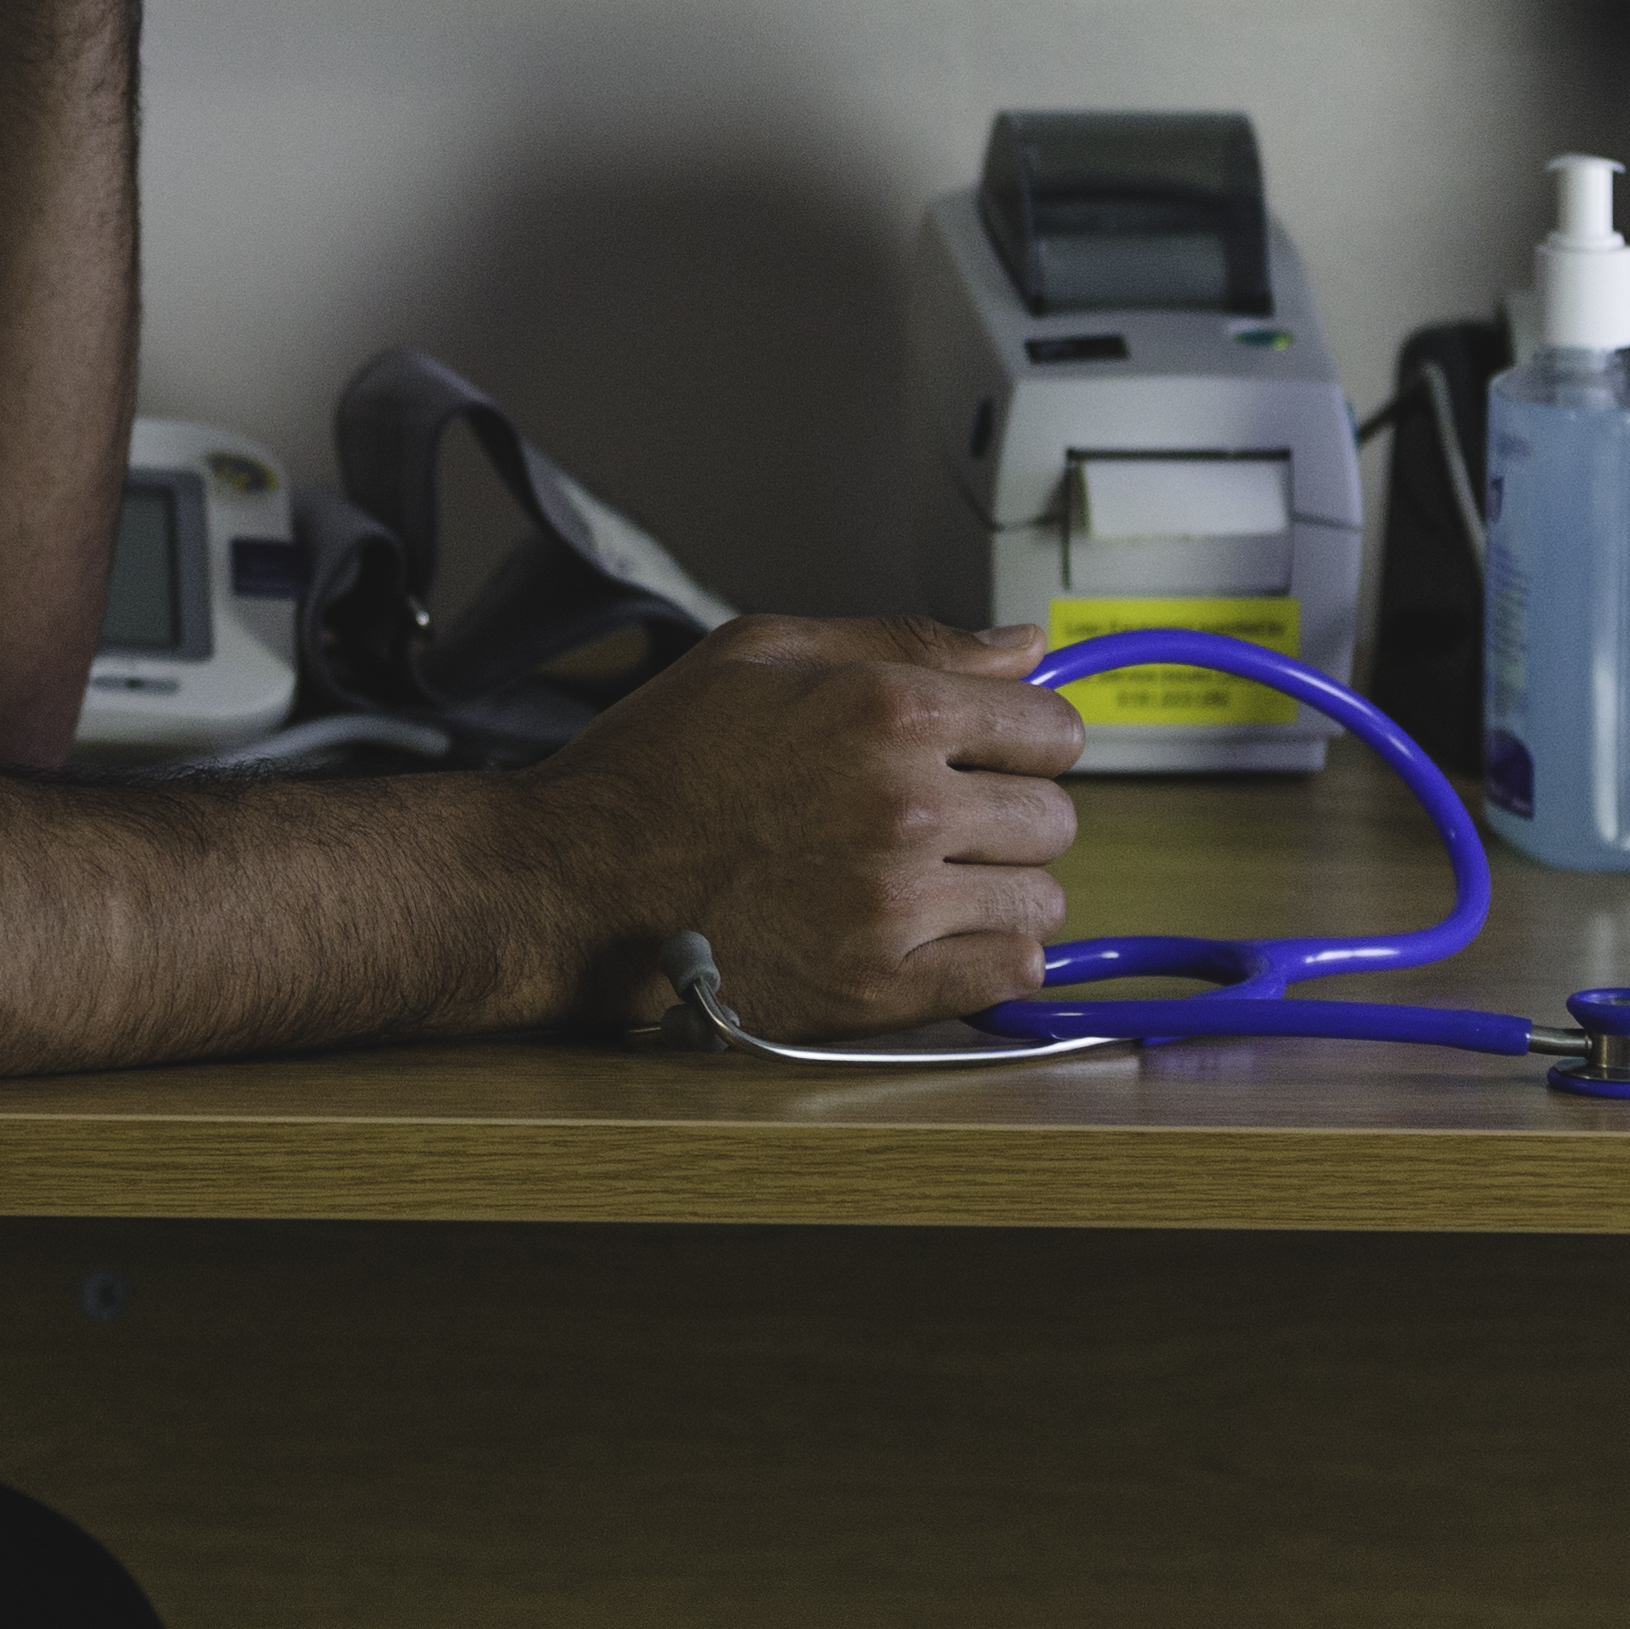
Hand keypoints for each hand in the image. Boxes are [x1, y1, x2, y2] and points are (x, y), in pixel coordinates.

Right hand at [523, 618, 1083, 1035]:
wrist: (575, 883)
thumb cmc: (658, 766)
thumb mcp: (765, 652)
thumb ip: (907, 640)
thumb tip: (1023, 644)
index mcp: (887, 708)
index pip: (1052, 727)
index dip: (1022, 739)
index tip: (988, 757)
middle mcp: (905, 805)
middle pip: (1054, 817)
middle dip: (1009, 816)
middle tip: (946, 824)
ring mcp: (895, 904)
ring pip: (1041, 902)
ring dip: (999, 894)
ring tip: (931, 885)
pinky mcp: (878, 987)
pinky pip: (1009, 977)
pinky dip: (988, 961)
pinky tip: (935, 939)